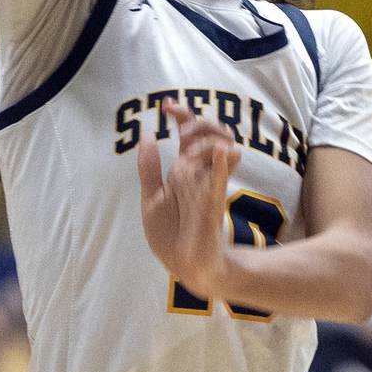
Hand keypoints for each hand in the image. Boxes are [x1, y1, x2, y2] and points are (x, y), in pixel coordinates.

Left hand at [138, 100, 239, 298]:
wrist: (185, 265)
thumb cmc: (171, 233)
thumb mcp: (151, 198)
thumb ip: (148, 168)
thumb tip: (147, 135)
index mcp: (185, 167)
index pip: (190, 132)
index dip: (183, 115)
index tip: (167, 106)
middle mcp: (200, 171)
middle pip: (212, 132)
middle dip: (198, 123)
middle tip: (181, 133)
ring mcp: (210, 184)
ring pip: (222, 147)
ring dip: (207, 141)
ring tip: (189, 151)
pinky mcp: (214, 201)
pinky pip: (222, 178)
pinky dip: (223, 162)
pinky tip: (222, 152)